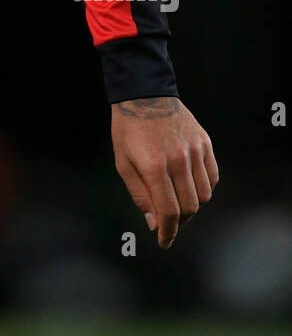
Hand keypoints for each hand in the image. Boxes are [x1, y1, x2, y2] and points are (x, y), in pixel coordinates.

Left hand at [111, 96, 217, 248]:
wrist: (144, 93)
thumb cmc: (128, 129)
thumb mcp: (123, 163)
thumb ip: (140, 195)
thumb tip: (154, 223)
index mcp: (154, 166)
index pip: (169, 211)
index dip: (168, 232)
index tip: (164, 241)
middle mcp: (178, 159)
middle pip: (190, 207)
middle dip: (179, 222)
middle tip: (168, 222)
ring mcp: (194, 150)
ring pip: (204, 194)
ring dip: (193, 206)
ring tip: (178, 202)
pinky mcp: (204, 142)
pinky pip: (213, 176)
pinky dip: (204, 188)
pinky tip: (190, 186)